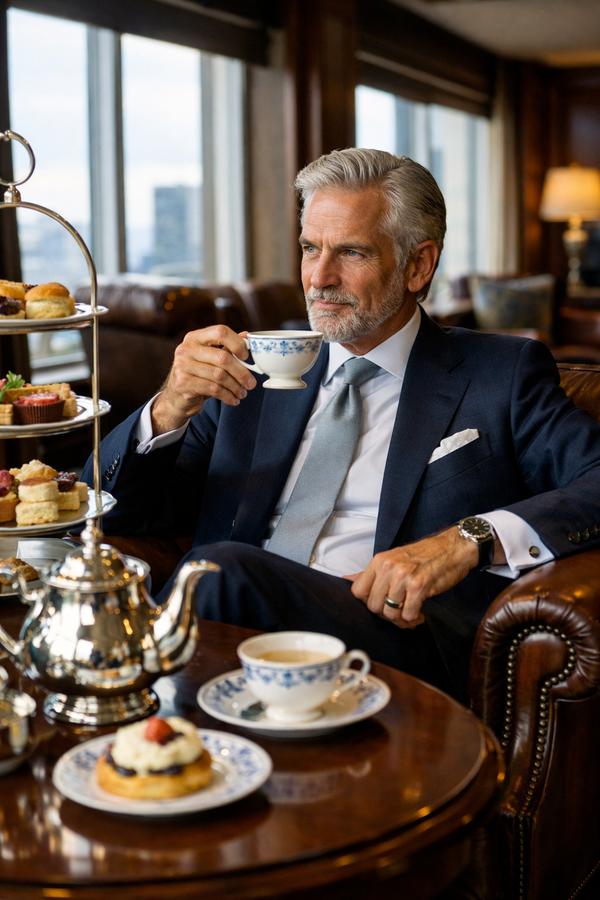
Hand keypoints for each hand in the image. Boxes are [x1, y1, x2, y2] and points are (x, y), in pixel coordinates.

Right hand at [151, 326, 256, 434]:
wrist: (176, 396)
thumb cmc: (197, 374)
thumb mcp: (210, 358)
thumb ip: (227, 347)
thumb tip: (247, 336)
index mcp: (195, 337)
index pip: (220, 332)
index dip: (237, 343)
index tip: (247, 357)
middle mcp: (186, 348)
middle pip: (222, 357)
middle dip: (241, 372)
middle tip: (251, 383)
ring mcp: (182, 366)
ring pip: (219, 375)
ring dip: (235, 387)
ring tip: (242, 393)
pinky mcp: (183, 383)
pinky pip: (213, 389)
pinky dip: (227, 396)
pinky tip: (233, 400)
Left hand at [345, 526, 481, 627]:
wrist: (453, 548)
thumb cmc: (424, 555)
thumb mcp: (393, 558)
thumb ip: (371, 572)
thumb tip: (347, 579)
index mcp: (379, 560)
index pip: (357, 591)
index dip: (367, 602)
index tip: (381, 603)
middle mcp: (388, 567)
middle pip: (373, 606)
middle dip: (386, 615)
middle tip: (398, 613)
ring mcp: (403, 576)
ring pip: (390, 613)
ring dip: (402, 619)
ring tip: (411, 614)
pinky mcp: (419, 585)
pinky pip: (407, 614)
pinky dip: (414, 618)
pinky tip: (420, 613)